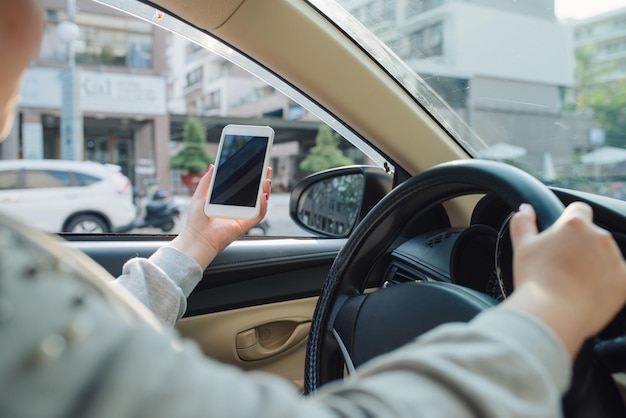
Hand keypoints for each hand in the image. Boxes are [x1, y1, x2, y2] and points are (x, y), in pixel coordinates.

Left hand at [168, 164, 271, 269]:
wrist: (196, 237)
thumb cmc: (196, 220)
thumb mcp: (200, 195)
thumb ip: (207, 181)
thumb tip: (212, 166)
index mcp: (229, 201)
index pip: (244, 187)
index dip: (252, 176)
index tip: (256, 165)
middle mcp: (238, 208)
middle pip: (255, 193)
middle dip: (263, 181)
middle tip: (267, 169)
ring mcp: (243, 216)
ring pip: (260, 203)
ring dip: (266, 191)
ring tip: (266, 181)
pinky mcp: (245, 224)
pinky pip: (258, 215)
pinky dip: (263, 206)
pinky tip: (263, 197)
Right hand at [503, 202, 625, 358]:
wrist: (552, 314)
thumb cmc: (535, 279)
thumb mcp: (522, 246)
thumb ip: (523, 222)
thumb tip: (525, 209)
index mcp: (575, 224)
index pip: (579, 209)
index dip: (568, 220)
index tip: (561, 236)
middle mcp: (600, 237)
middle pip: (592, 234)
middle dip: (580, 245)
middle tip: (560, 265)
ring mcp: (615, 260)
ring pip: (605, 256)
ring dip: (594, 263)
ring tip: (572, 282)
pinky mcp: (625, 283)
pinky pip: (616, 278)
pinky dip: (605, 283)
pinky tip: (586, 293)